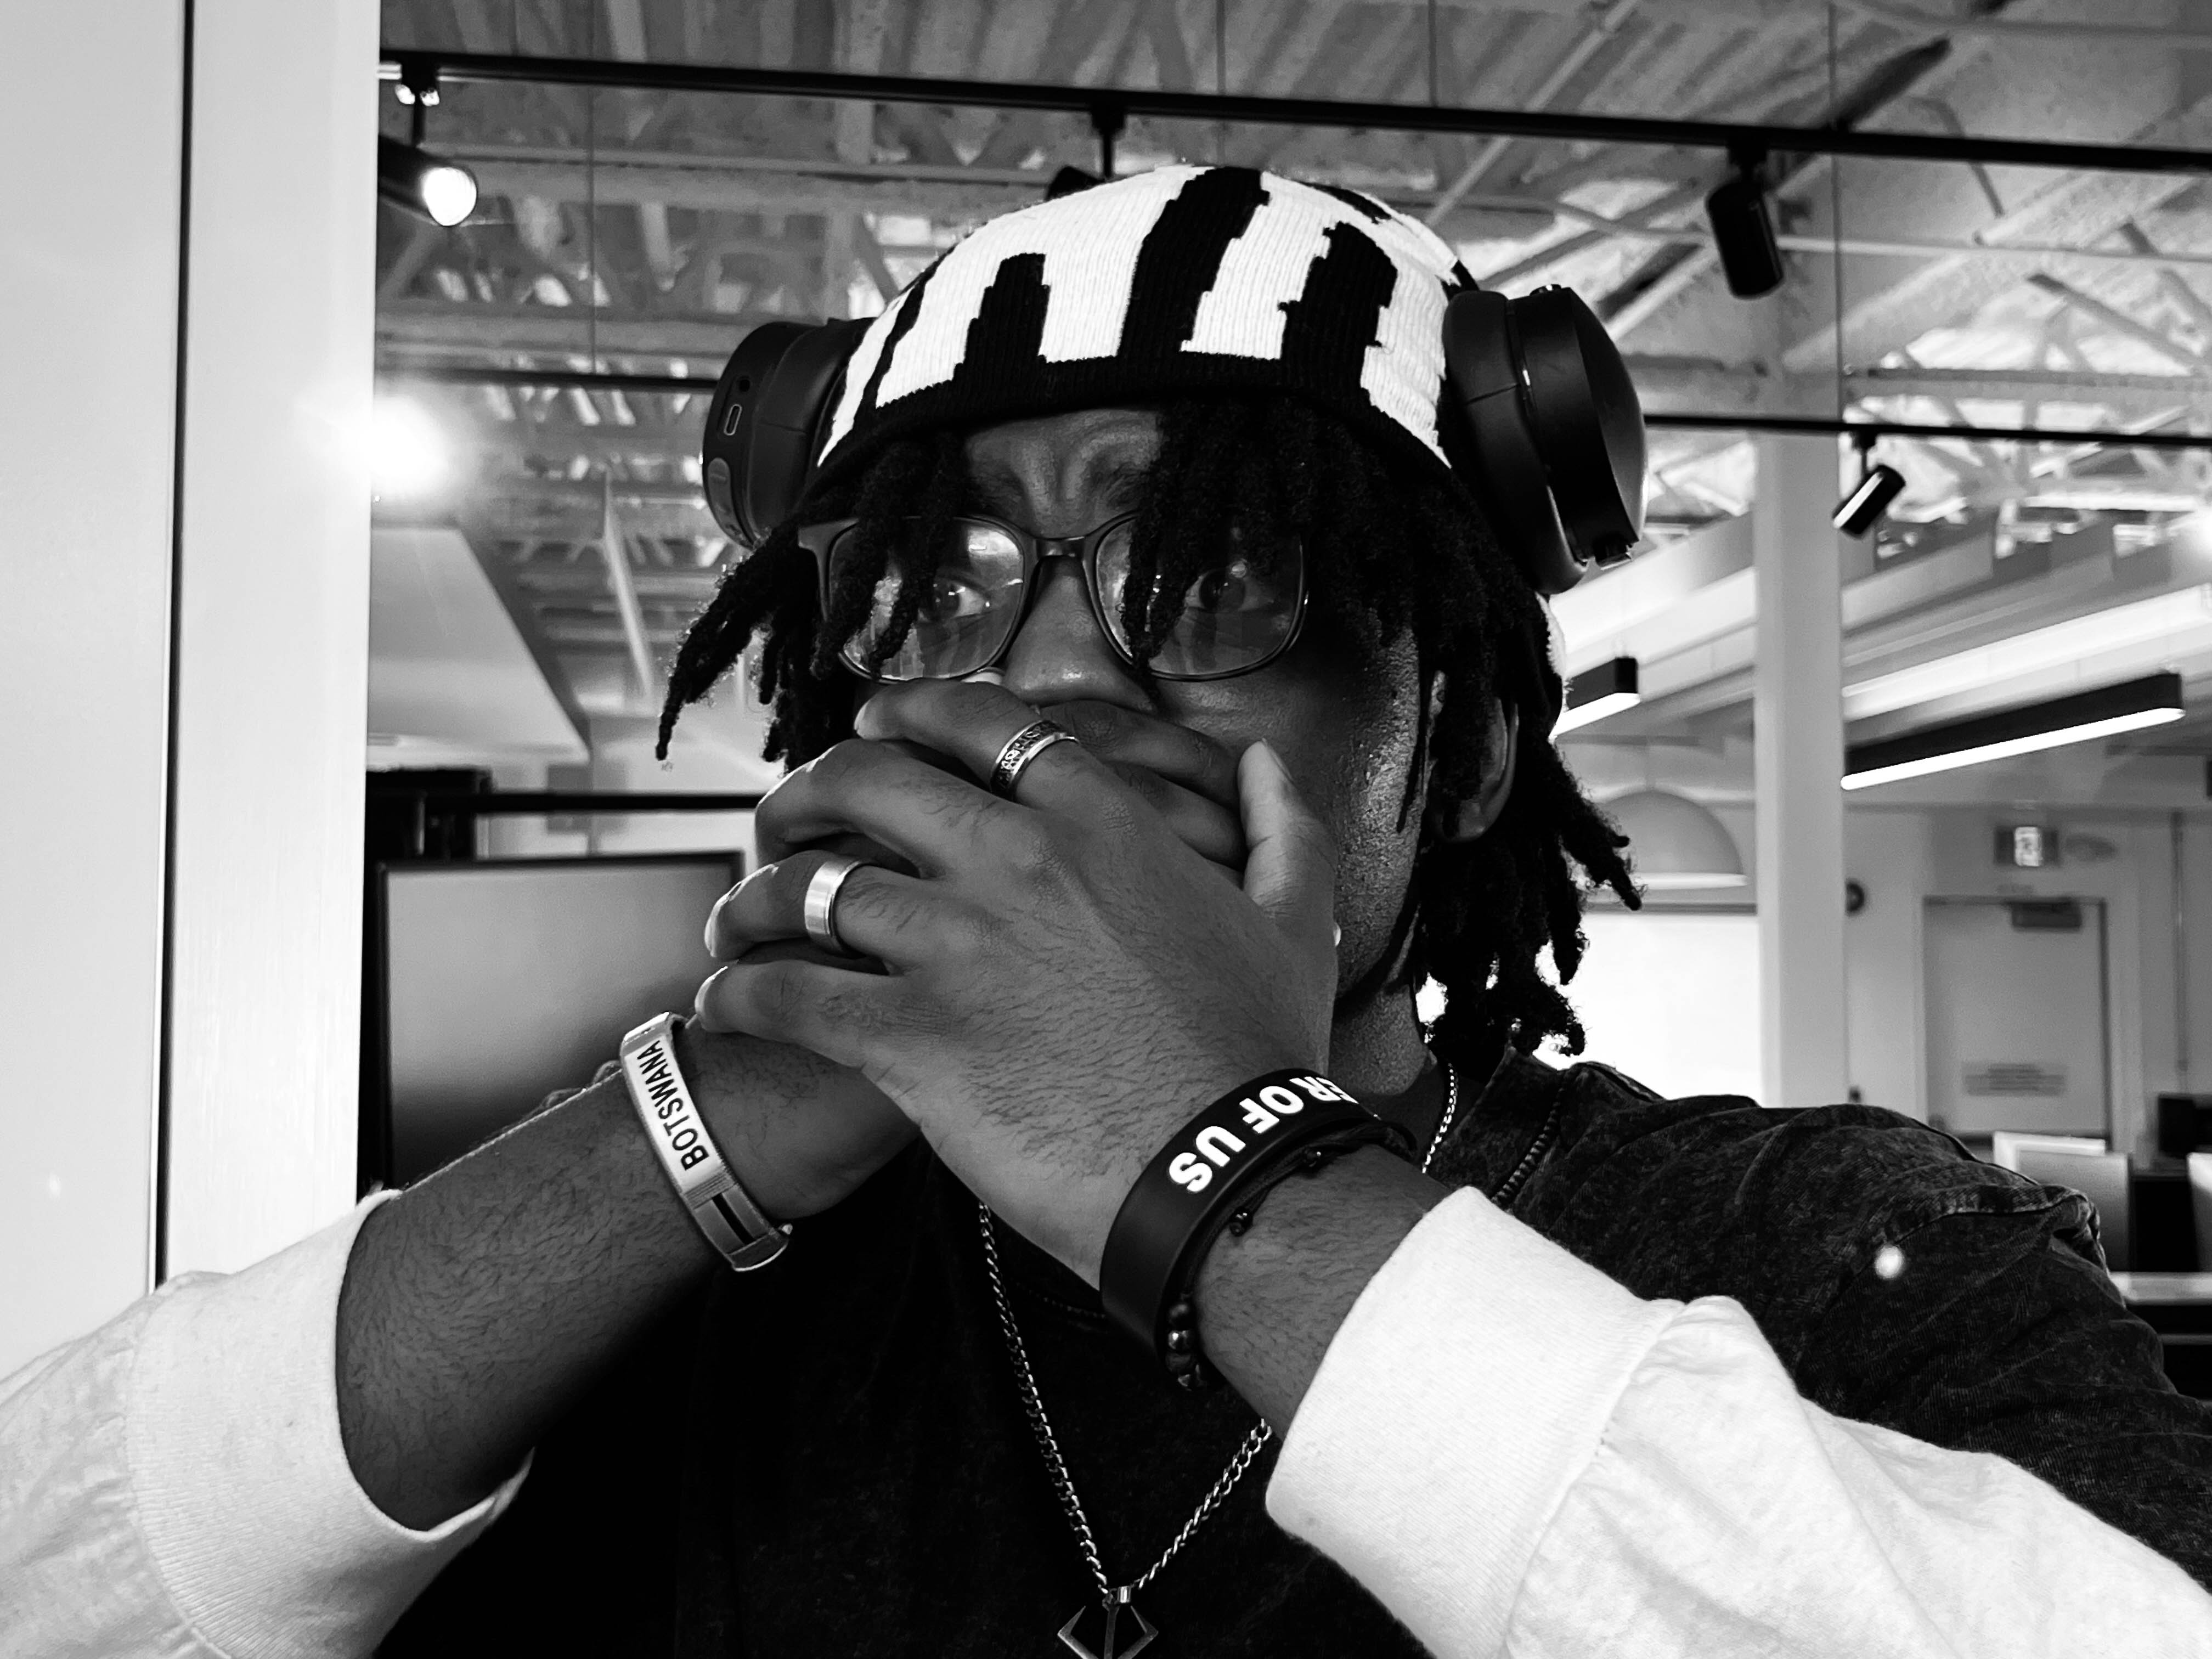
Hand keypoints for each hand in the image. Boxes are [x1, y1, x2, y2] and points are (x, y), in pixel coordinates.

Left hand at [694, 682, 1337, 1281]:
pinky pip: (791, 998)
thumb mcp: (1296, 922)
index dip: (910, 711)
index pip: (982, 725)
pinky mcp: (914, 1040)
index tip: (873, 723)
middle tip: (783, 816)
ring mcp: (958, 948)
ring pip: (812, 887)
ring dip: (756, 900)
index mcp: (1100, 824)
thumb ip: (1283, 826)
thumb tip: (1262, 765)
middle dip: (808, 789)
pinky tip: (721, 1005)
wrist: (1225, 1172)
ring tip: (733, 921)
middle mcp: (1016, 863)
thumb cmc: (1260, 1054)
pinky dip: (740, 997)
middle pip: (871, 784)